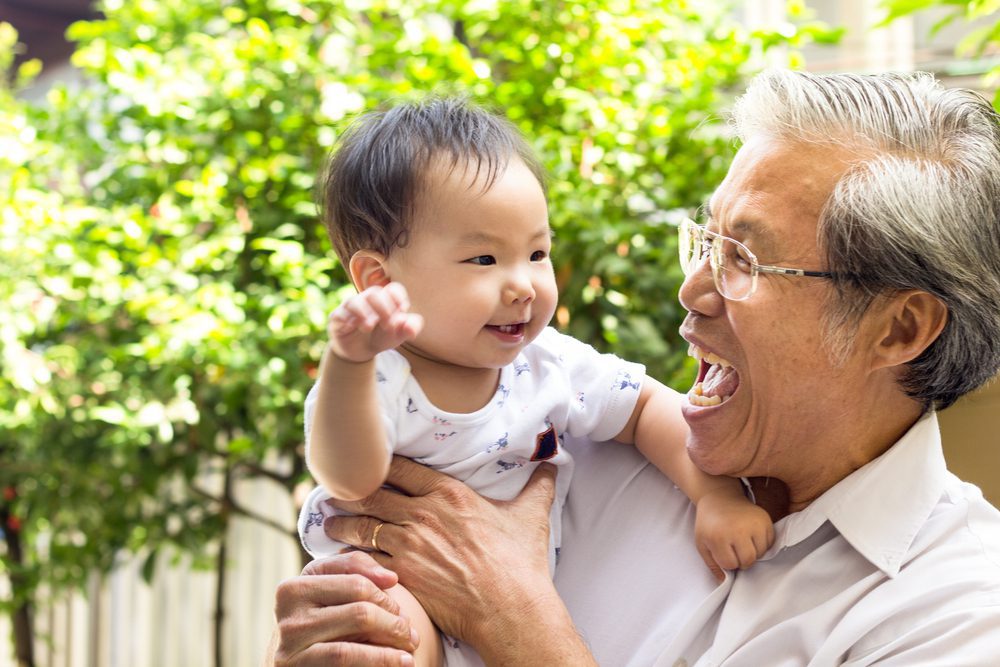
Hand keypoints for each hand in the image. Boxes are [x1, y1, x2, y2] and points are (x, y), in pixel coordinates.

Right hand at [268, 552, 417, 665]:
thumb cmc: (322, 631)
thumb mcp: (331, 599)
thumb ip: (356, 573)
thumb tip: (390, 578)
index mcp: (294, 586)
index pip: (354, 577)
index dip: (384, 592)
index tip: (399, 605)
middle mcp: (287, 613)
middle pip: (359, 604)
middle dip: (393, 619)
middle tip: (410, 632)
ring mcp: (289, 643)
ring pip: (356, 627)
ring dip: (392, 638)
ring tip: (410, 646)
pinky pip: (346, 657)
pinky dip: (381, 658)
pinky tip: (400, 661)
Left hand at [322, 457, 591, 663]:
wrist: (509, 608)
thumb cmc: (520, 563)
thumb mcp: (531, 516)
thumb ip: (537, 487)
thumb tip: (553, 466)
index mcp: (448, 493)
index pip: (401, 468)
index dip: (379, 464)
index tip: (366, 462)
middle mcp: (422, 514)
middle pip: (372, 493)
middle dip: (349, 490)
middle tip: (333, 489)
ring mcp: (408, 545)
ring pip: (361, 526)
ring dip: (342, 522)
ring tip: (329, 521)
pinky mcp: (401, 575)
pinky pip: (363, 562)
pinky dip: (347, 558)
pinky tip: (338, 558)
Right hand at [328, 282, 423, 362]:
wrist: (361, 351)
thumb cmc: (382, 336)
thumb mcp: (400, 334)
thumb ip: (412, 327)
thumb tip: (411, 329)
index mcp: (386, 299)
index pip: (394, 289)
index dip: (399, 300)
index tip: (401, 313)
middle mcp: (368, 299)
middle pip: (375, 293)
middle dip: (384, 309)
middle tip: (388, 326)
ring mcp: (351, 306)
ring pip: (355, 301)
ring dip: (364, 314)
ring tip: (368, 327)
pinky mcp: (338, 317)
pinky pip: (340, 313)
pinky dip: (347, 320)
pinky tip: (352, 328)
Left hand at [694, 488, 774, 581]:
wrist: (719, 497)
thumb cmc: (709, 523)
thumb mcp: (702, 543)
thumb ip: (712, 565)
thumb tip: (723, 582)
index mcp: (719, 536)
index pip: (731, 564)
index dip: (727, 562)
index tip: (723, 552)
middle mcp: (738, 529)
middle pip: (748, 561)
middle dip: (741, 560)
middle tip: (734, 550)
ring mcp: (754, 523)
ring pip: (761, 553)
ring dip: (752, 553)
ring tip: (742, 542)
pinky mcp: (765, 519)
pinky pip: (769, 543)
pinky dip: (762, 544)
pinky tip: (750, 536)